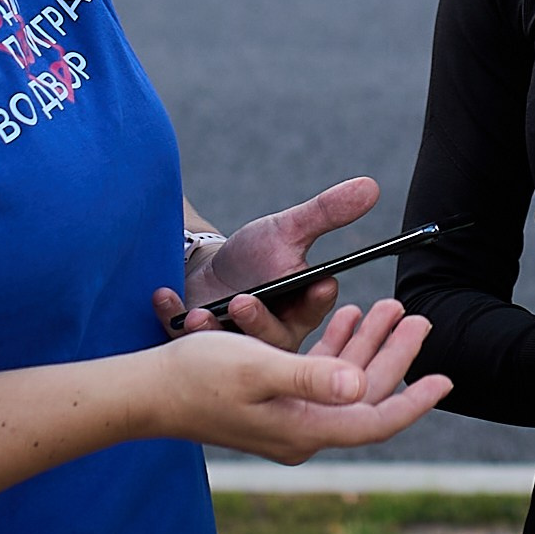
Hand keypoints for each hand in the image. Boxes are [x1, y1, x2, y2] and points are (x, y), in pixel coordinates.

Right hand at [151, 299, 450, 463]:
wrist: (146, 393)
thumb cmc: (198, 376)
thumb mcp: (258, 367)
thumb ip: (312, 377)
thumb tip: (361, 388)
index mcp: (304, 429)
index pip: (375, 420)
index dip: (414, 400)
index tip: (446, 377)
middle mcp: (301, 431)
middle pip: (364, 394)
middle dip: (394, 355)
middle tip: (418, 317)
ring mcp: (287, 419)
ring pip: (344, 380)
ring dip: (366, 344)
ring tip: (389, 307)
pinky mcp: (273, 402)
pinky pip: (319, 376)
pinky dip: (336, 346)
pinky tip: (346, 316)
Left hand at [154, 176, 378, 348]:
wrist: (210, 271)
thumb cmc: (256, 255)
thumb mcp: (287, 230)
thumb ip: (326, 213)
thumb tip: (370, 186)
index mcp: (301, 308)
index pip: (315, 308)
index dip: (316, 299)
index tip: (319, 284)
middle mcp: (273, 335)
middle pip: (274, 338)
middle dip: (259, 321)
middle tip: (243, 301)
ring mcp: (236, 345)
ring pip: (231, 348)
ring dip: (214, 331)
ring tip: (199, 315)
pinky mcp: (200, 348)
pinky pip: (185, 340)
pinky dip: (172, 317)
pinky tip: (164, 296)